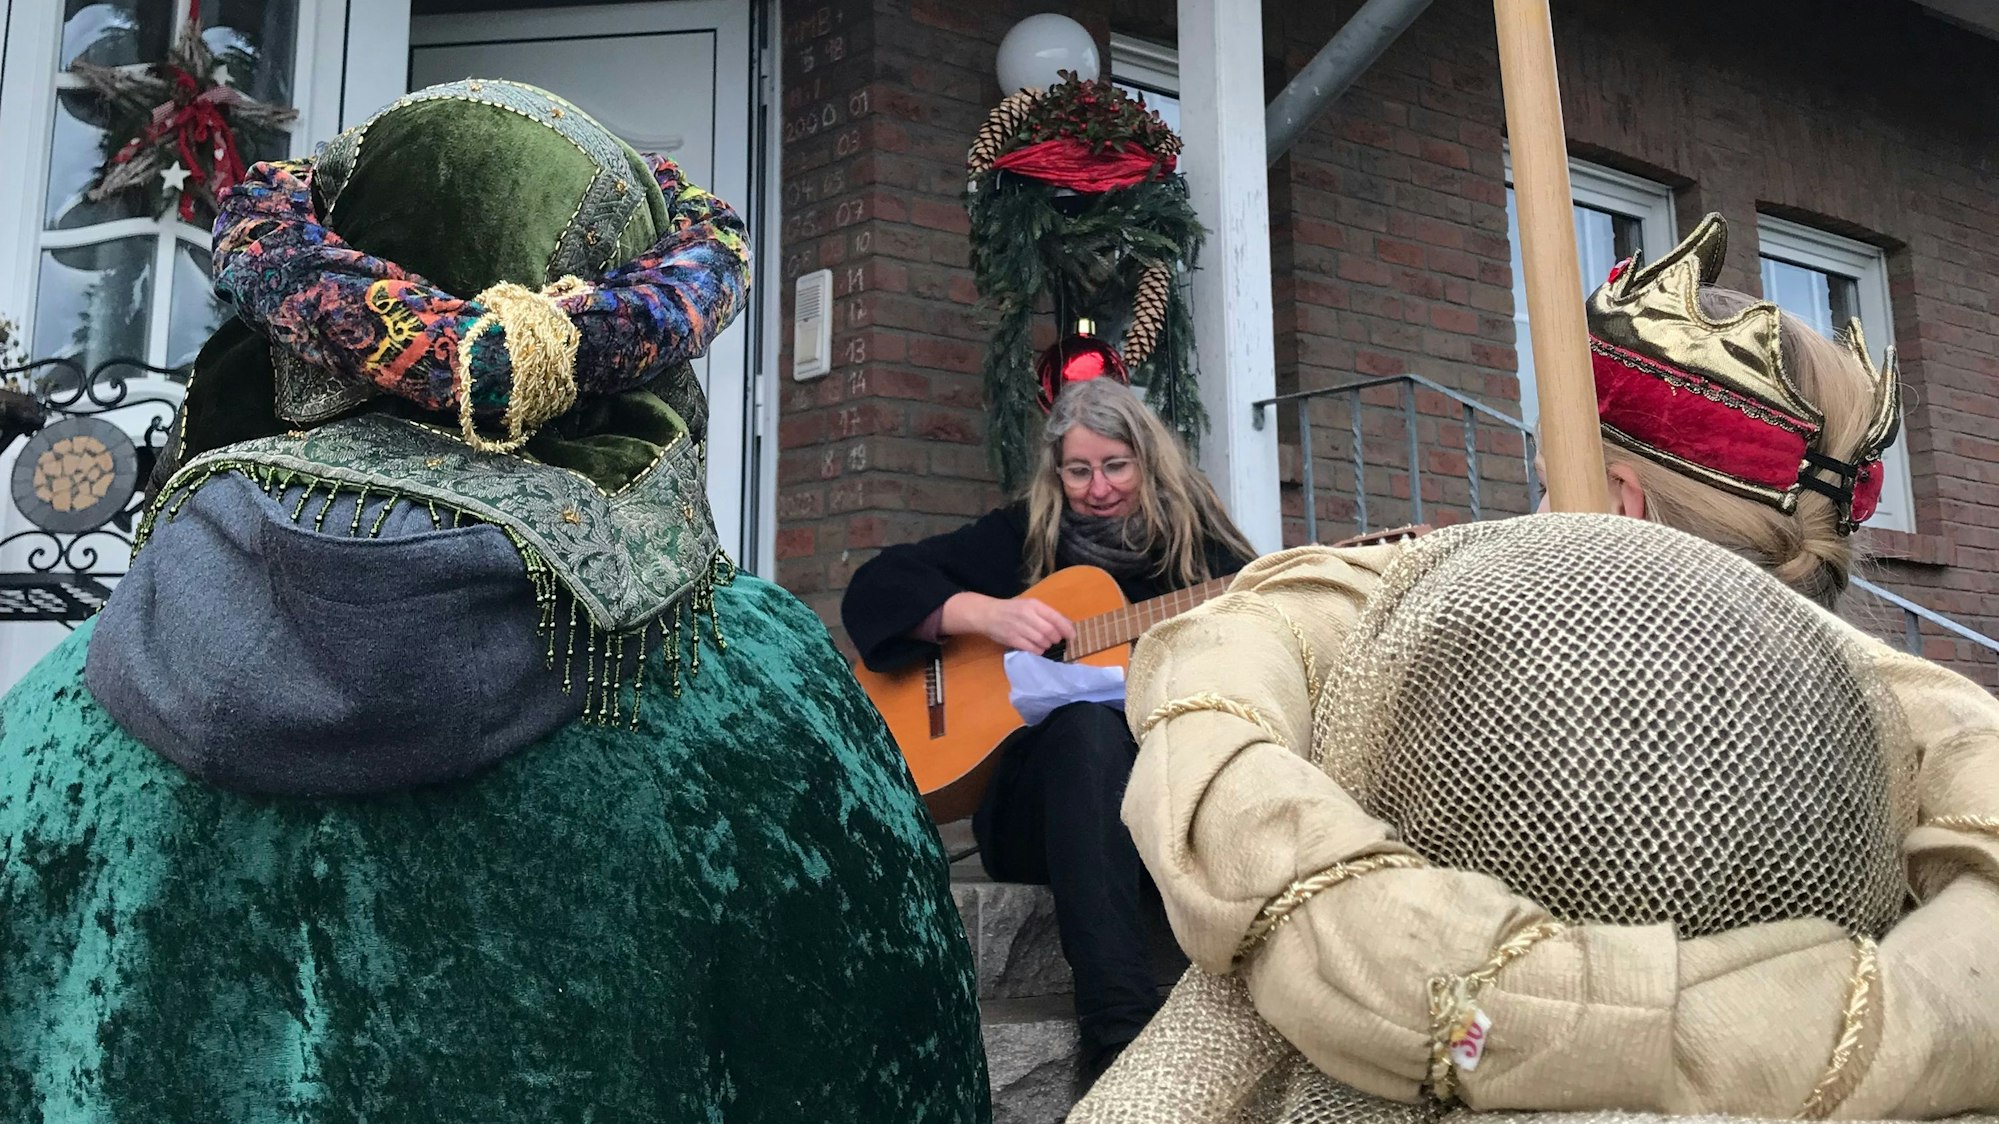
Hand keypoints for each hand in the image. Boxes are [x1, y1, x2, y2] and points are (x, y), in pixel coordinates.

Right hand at [943, 593, 1074, 652]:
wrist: (987, 614)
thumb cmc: (1011, 609)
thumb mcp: (1028, 605)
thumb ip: (1045, 614)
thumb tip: (1066, 625)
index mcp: (1033, 605)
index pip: (1056, 618)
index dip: (1067, 629)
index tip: (1073, 637)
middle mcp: (1027, 615)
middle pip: (1051, 632)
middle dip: (1057, 639)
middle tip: (1056, 640)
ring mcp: (1020, 628)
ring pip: (1043, 641)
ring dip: (1048, 645)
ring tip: (1045, 643)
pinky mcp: (1013, 640)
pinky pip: (1032, 649)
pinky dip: (1039, 650)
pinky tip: (1038, 648)